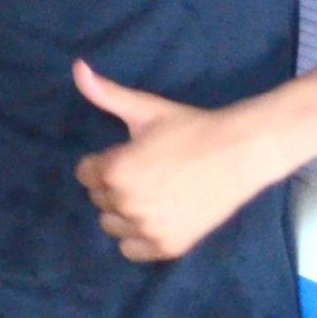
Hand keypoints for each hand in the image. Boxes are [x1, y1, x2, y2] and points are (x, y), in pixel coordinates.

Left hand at [70, 60, 274, 262]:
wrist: (240, 152)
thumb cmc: (191, 128)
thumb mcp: (146, 109)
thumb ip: (106, 94)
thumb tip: (77, 67)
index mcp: (115, 171)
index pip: (85, 174)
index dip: (107, 161)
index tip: (133, 154)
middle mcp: (127, 204)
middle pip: (99, 199)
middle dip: (115, 185)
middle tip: (148, 171)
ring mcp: (148, 228)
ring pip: (112, 225)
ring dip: (123, 212)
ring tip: (152, 193)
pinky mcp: (168, 246)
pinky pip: (131, 250)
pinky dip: (138, 238)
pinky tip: (157, 216)